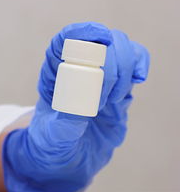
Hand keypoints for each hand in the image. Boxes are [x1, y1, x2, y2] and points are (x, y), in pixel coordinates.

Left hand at [2, 22, 149, 191]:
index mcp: (54, 75)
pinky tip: (137, 80)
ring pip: (120, 49)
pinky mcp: (117, 87)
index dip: (84, 32)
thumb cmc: (52, 145)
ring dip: (125, 68)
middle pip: (100, 42)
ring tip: (112, 101)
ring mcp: (99, 76)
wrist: (67, 159)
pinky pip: (133, 64)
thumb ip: (65, 122)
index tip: (101, 39)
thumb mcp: (53, 137)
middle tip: (105, 97)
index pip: (65, 40)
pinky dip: (139, 66)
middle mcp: (76, 69)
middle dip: (112, 61)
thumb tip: (81, 103)